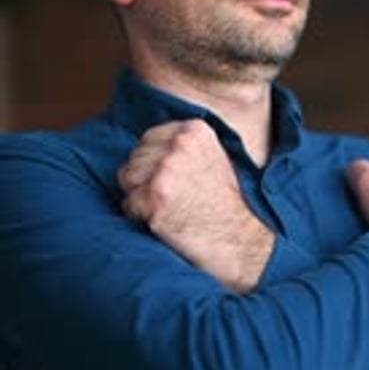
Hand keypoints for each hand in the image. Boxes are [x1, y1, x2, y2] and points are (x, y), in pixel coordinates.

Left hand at [118, 119, 273, 291]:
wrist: (239, 239)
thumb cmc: (225, 204)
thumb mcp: (212, 157)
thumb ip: (183, 146)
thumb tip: (148, 147)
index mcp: (193, 131)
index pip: (148, 139)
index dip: (153, 163)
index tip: (170, 180)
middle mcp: (179, 145)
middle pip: (134, 158)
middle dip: (144, 180)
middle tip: (173, 199)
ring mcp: (165, 170)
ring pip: (127, 179)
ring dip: (140, 198)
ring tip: (169, 209)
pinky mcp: (154, 197)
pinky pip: (128, 204)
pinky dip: (140, 217)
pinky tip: (165, 221)